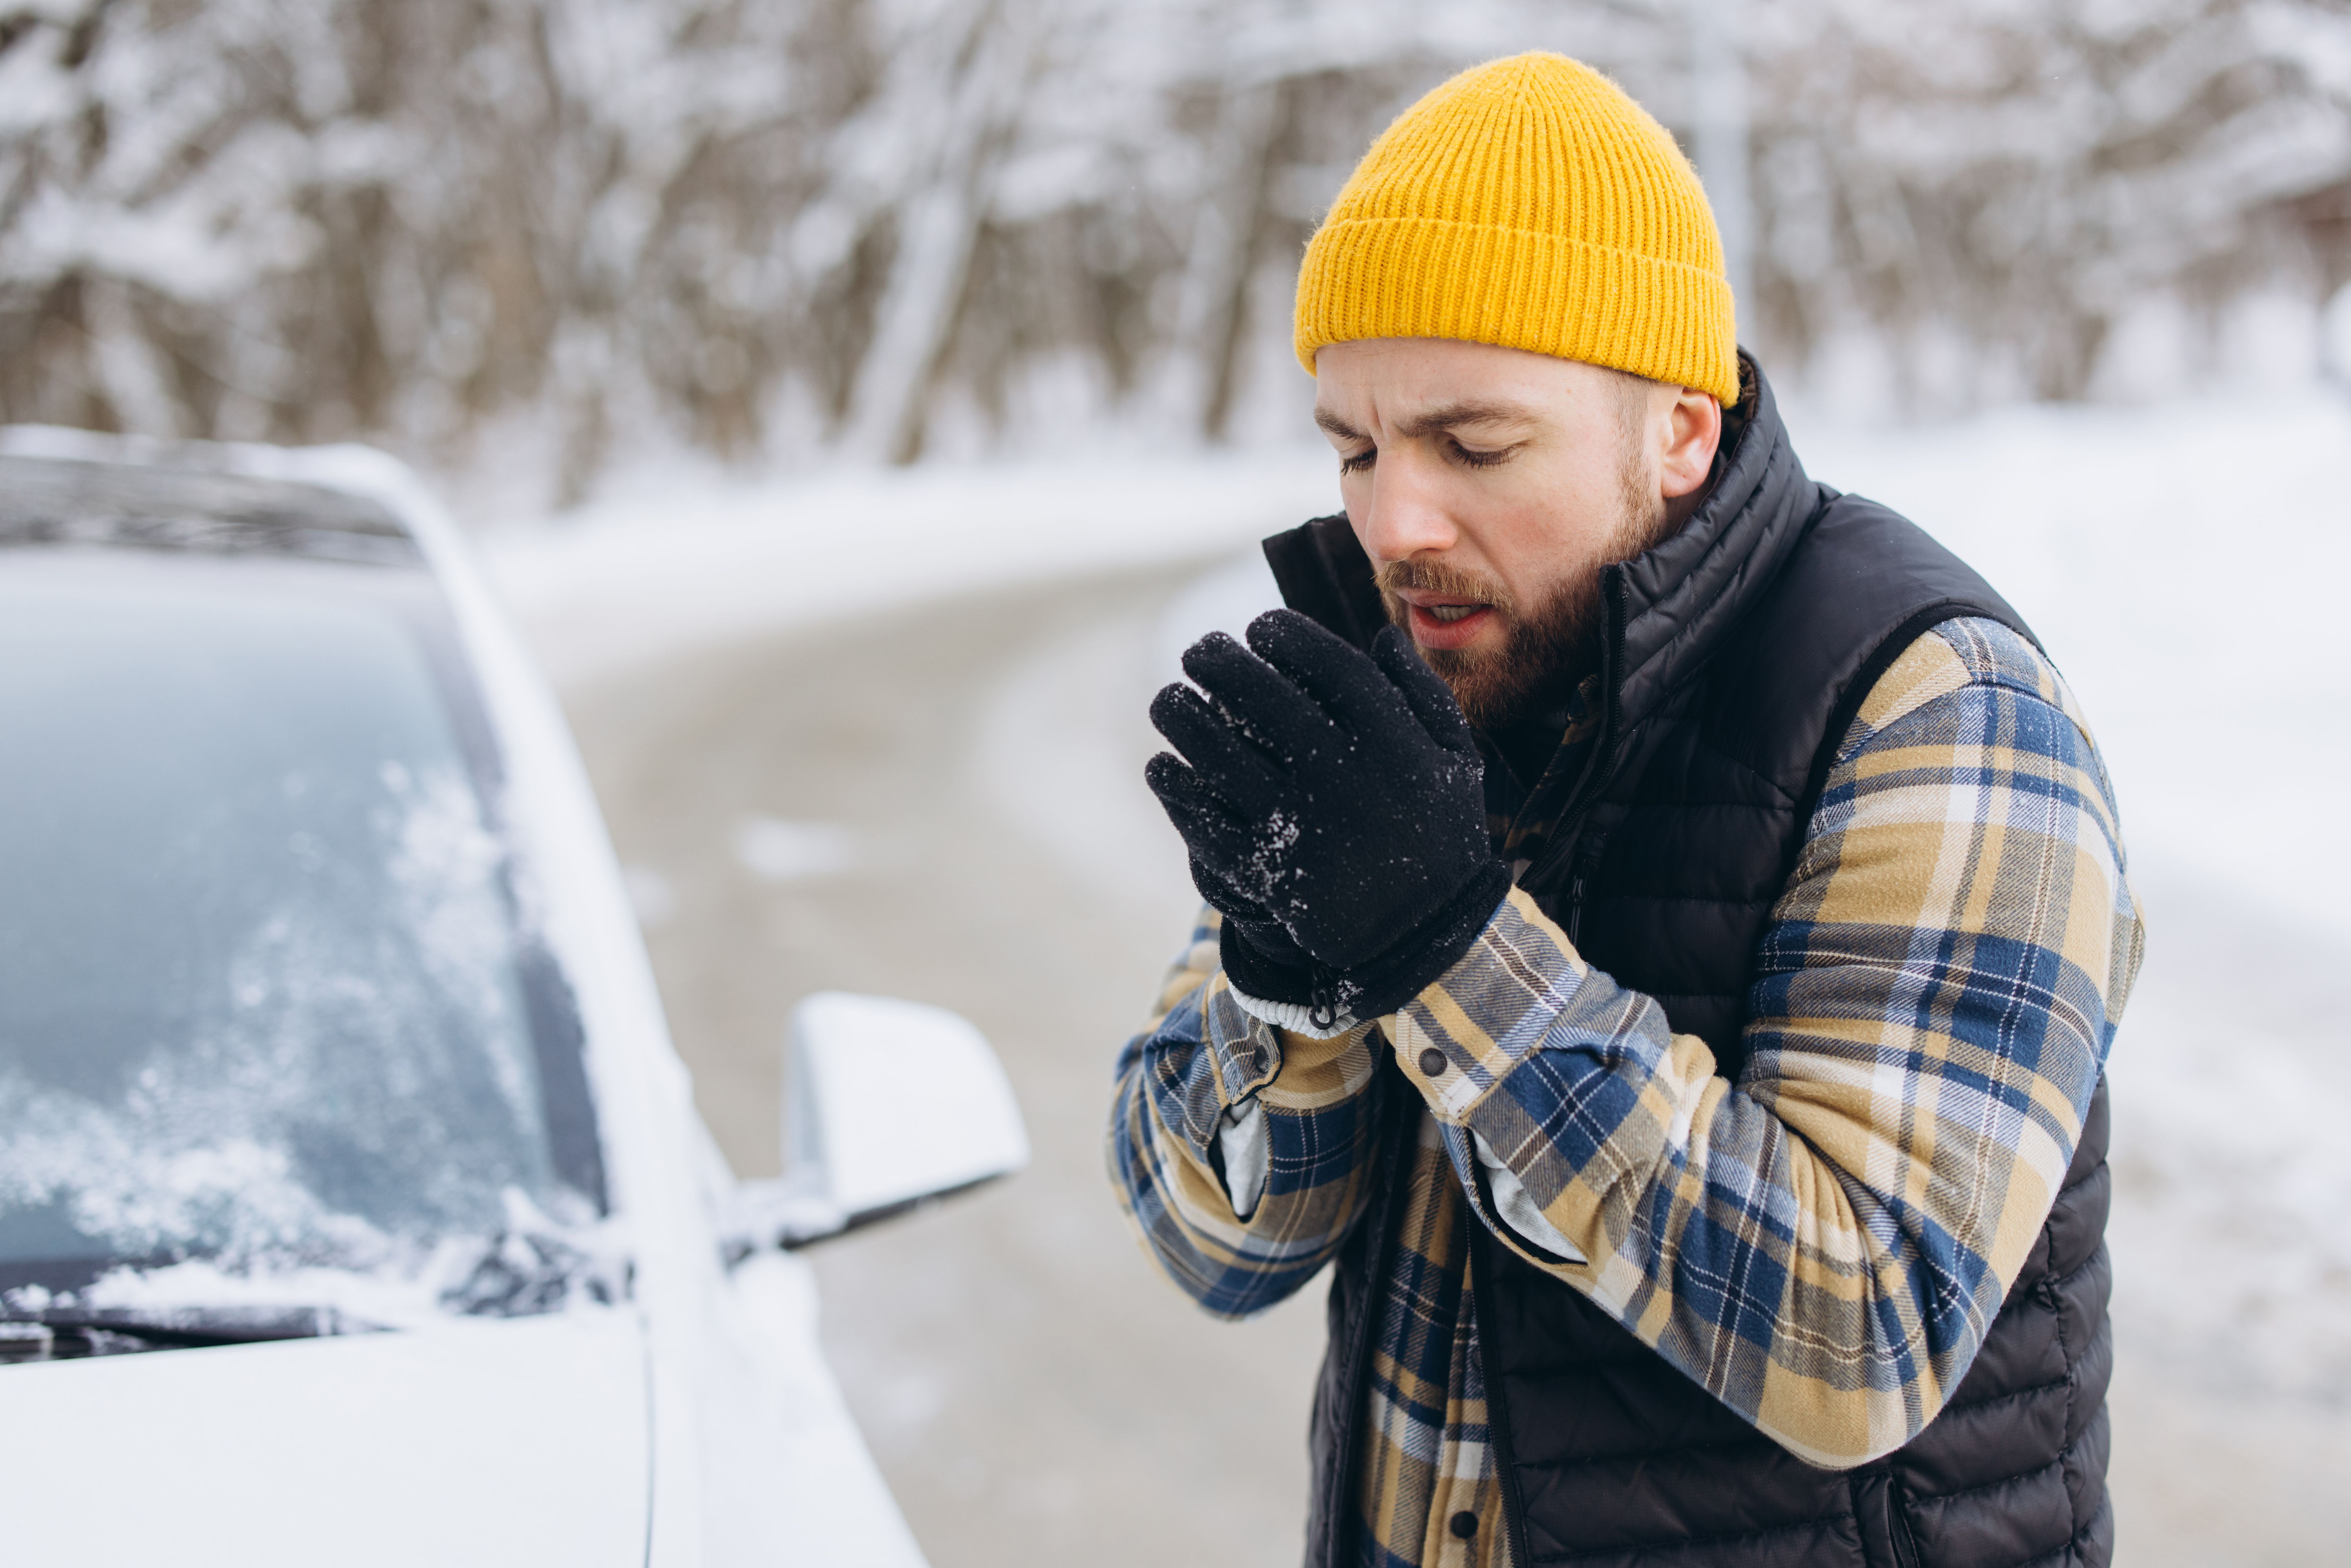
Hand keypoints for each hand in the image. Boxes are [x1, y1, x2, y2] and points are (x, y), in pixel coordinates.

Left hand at [1145, 610, 1510, 1021]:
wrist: (1430, 936)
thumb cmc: (1442, 835)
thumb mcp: (1457, 759)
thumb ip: (1422, 693)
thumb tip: (1380, 633)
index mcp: (1393, 743)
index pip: (1327, 664)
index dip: (1286, 635)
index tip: (1260, 627)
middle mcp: (1344, 778)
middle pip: (1262, 698)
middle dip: (1219, 663)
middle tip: (1198, 651)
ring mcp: (1303, 827)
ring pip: (1221, 755)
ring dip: (1183, 718)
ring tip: (1168, 700)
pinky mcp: (1272, 873)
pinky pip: (1207, 821)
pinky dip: (1176, 790)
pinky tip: (1162, 766)